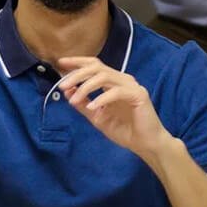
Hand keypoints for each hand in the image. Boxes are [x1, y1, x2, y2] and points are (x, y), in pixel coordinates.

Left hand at [57, 56, 171, 159]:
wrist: (145, 144)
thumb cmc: (124, 130)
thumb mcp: (97, 117)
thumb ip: (83, 104)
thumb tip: (67, 91)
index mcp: (113, 82)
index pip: (94, 65)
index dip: (77, 62)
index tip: (60, 63)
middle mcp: (122, 79)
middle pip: (96, 67)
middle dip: (77, 74)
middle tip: (63, 85)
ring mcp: (131, 86)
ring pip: (104, 76)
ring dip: (85, 86)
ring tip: (74, 99)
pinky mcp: (138, 95)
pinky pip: (116, 92)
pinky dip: (101, 98)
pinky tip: (91, 107)